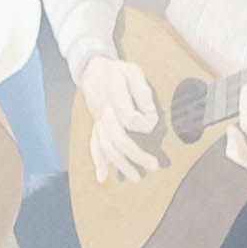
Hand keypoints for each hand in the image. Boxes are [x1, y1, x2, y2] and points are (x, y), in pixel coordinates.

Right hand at [72, 53, 164, 182]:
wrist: (92, 69)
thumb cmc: (117, 70)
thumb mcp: (132, 71)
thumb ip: (142, 92)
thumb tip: (151, 114)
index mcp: (113, 97)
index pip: (129, 118)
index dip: (145, 123)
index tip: (154, 120)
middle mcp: (103, 113)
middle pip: (119, 139)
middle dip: (137, 155)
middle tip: (154, 165)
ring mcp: (98, 122)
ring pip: (108, 148)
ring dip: (122, 165)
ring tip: (137, 178)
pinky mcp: (96, 127)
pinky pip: (95, 146)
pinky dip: (99, 162)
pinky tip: (103, 177)